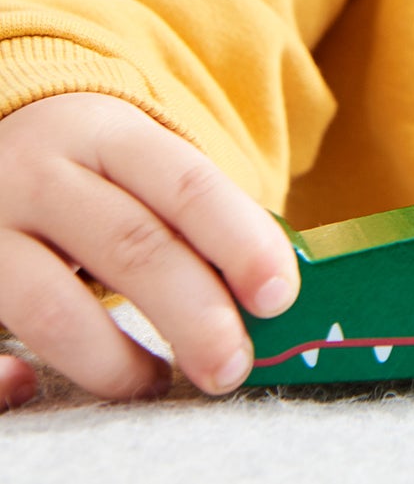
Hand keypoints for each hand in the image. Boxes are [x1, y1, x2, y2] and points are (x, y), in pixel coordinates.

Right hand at [0, 94, 298, 407]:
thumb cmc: (85, 165)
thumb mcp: (136, 156)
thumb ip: (190, 210)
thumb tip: (269, 288)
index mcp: (107, 132)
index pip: (186, 184)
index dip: (240, 241)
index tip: (278, 296)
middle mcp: (41, 174)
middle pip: (132, 246)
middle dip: (193, 314)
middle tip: (232, 366)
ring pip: (53, 307)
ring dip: (114, 359)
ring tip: (157, 381)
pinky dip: (4, 376)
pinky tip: (34, 387)